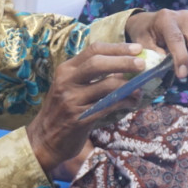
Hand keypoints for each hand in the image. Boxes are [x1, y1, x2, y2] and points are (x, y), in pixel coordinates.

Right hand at [26, 43, 149, 172]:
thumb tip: (124, 64)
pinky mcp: (79, 119)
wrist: (44, 139)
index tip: (137, 48)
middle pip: (98, 63)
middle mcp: (66, 82)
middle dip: (123, 61)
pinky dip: (124, 102)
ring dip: (128, 86)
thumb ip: (89, 75)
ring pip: (106, 86)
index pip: (93, 50)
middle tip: (142, 63)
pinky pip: (108, 107)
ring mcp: (72, 100)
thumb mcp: (69, 86)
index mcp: (66, 70)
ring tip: (141, 88)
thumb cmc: (62, 110)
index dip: (117, 48)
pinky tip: (133, 102)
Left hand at [125, 9, 187, 78]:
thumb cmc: (148, 33)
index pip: (178, 41)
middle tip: (182, 72)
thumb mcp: (143, 44)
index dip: (182, 60)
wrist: (156, 20)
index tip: (181, 76)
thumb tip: (168, 66)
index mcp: (167, 19)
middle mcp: (186, 16)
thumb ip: (154, 56)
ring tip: (186, 61)